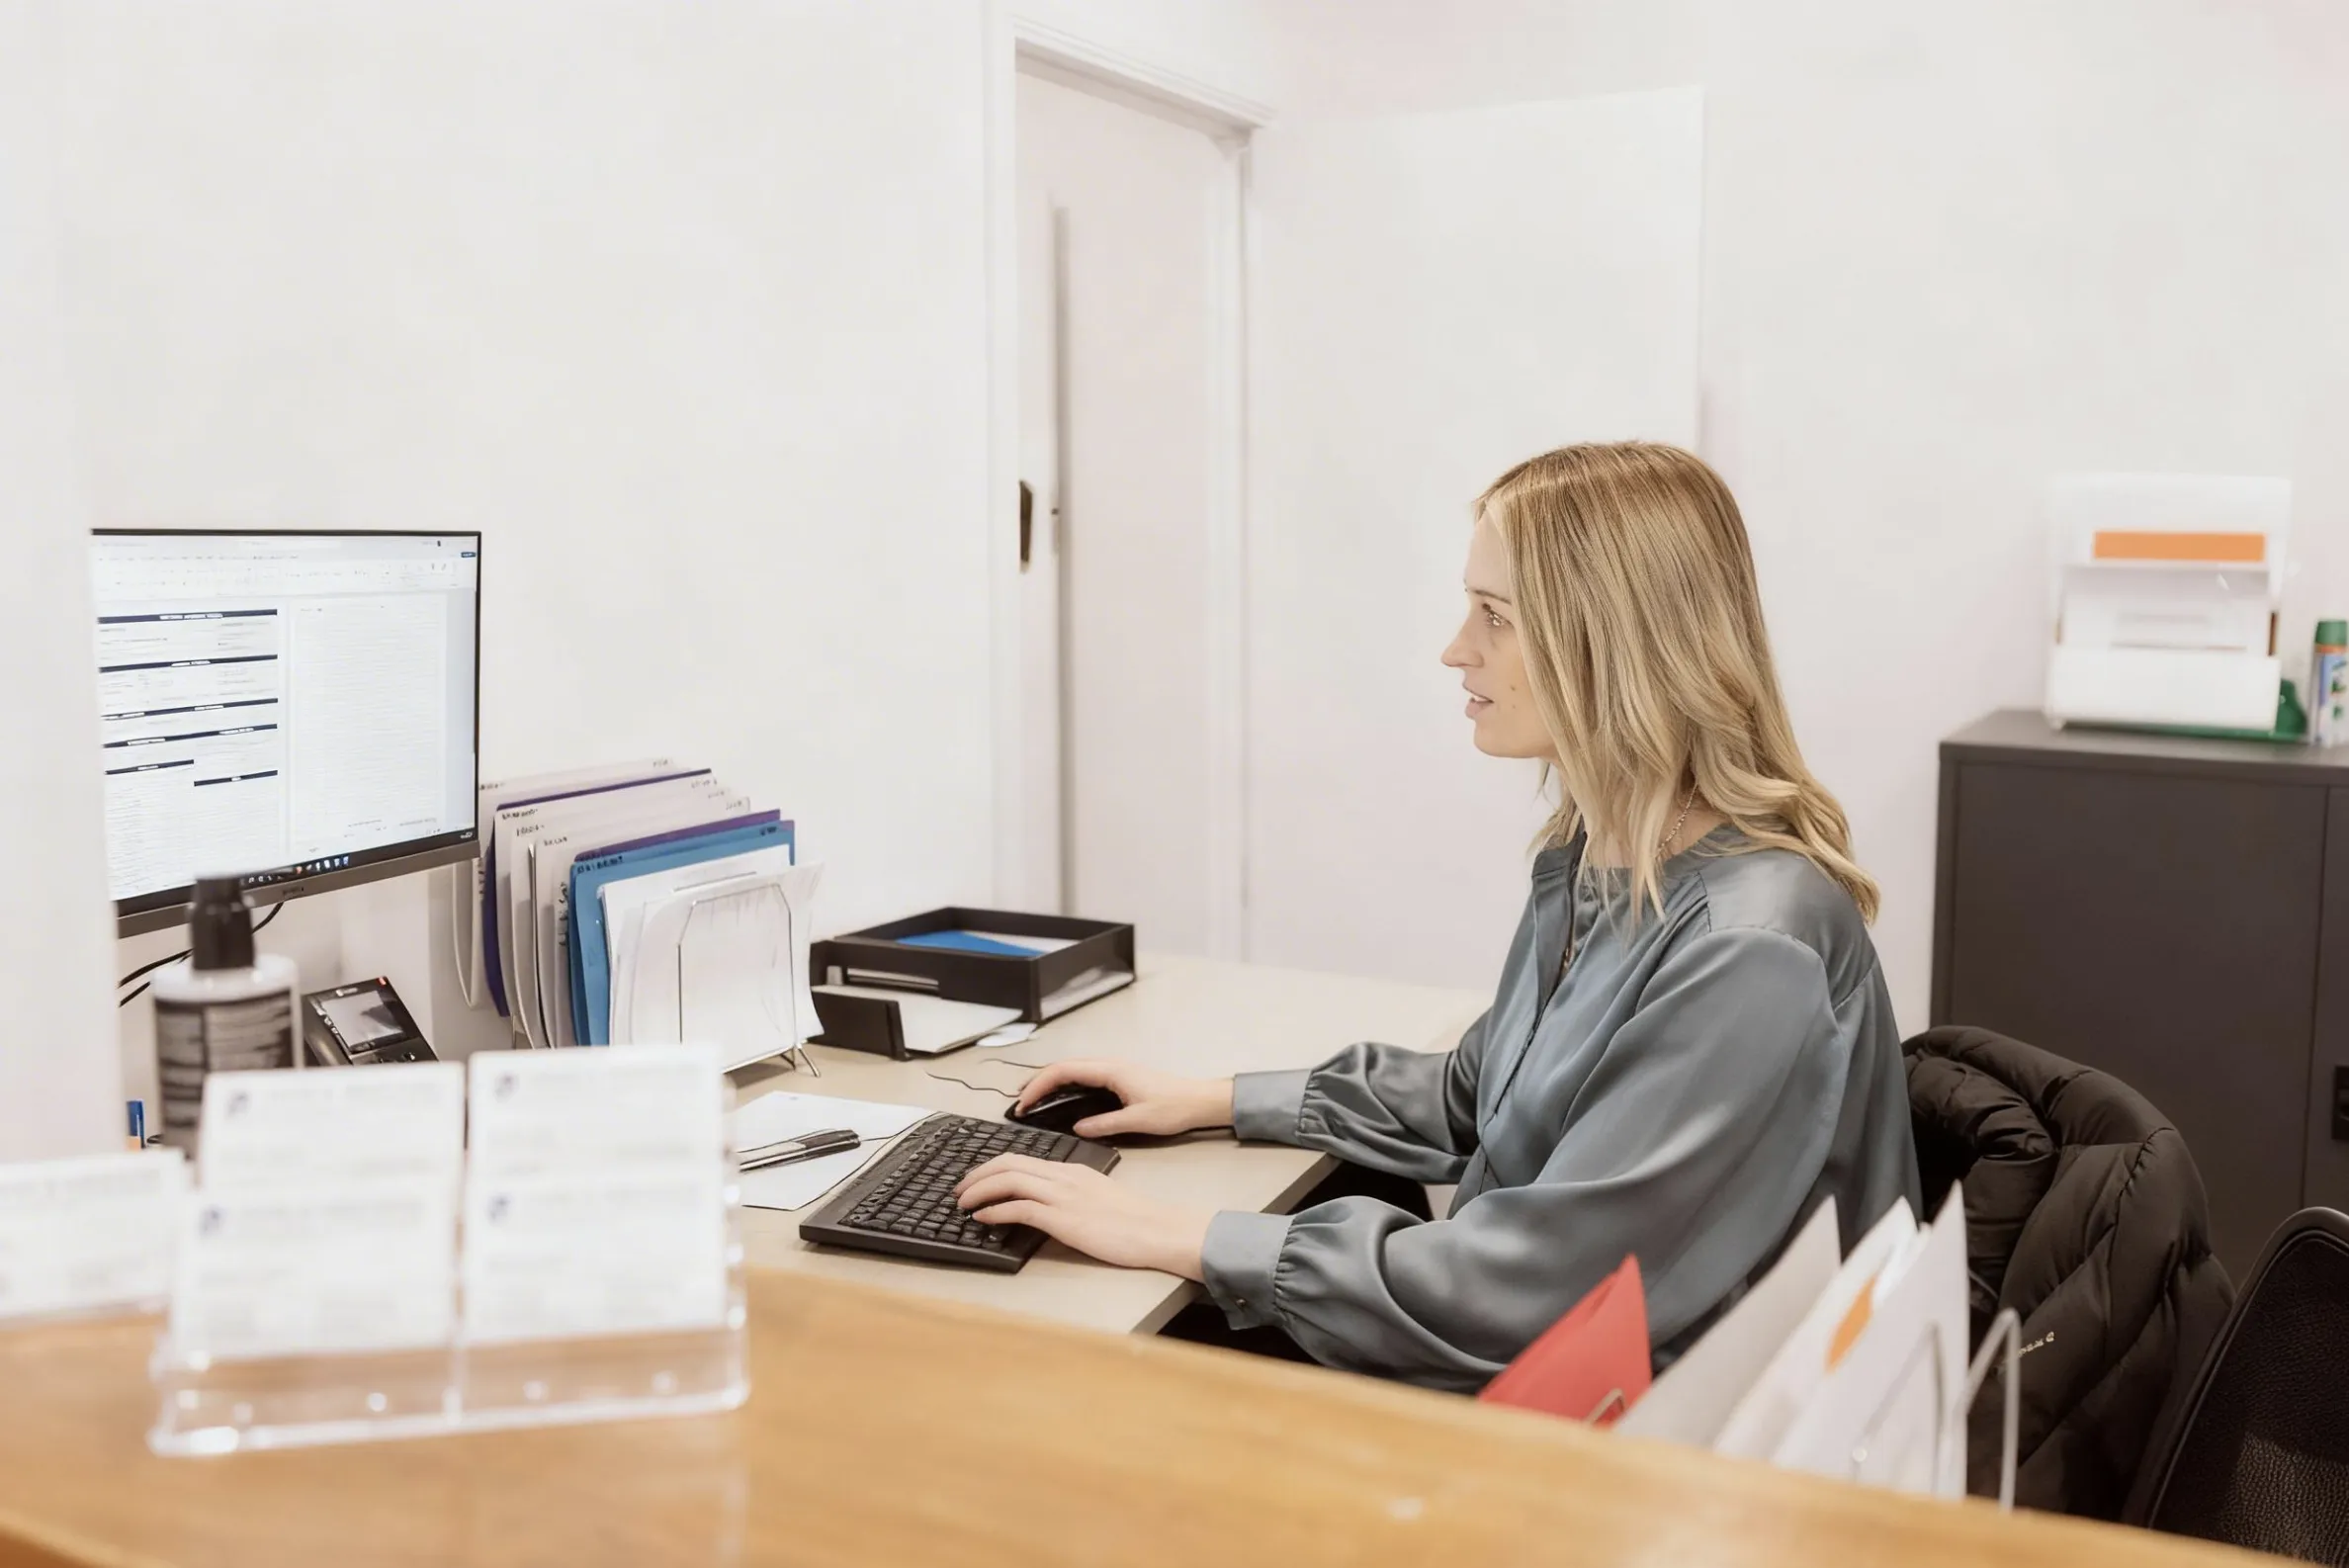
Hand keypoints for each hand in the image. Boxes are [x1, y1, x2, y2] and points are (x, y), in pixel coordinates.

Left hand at [955, 1154, 1211, 1278]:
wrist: (1156, 1229)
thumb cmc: (1135, 1220)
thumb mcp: (1098, 1198)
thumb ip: (1071, 1196)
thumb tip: (1045, 1208)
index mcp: (1071, 1170)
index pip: (1022, 1158)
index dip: (992, 1167)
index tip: (976, 1179)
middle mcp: (1062, 1176)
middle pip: (1008, 1163)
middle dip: (977, 1175)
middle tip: (959, 1190)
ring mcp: (1062, 1195)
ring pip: (1008, 1180)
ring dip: (978, 1191)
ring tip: (962, 1204)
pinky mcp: (1062, 1218)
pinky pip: (1018, 1207)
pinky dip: (995, 1210)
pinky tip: (983, 1218)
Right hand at [1013, 1058, 1234, 1139]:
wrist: (1199, 1100)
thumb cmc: (1174, 1107)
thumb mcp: (1138, 1121)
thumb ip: (1105, 1124)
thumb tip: (1078, 1128)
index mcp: (1111, 1070)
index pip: (1063, 1071)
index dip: (1039, 1085)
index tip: (1023, 1103)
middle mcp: (1109, 1065)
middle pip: (1063, 1067)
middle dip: (1037, 1082)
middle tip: (1018, 1102)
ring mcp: (1113, 1069)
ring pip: (1072, 1070)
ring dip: (1049, 1082)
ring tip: (1032, 1100)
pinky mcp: (1118, 1077)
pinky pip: (1083, 1076)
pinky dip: (1065, 1085)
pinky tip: (1060, 1099)